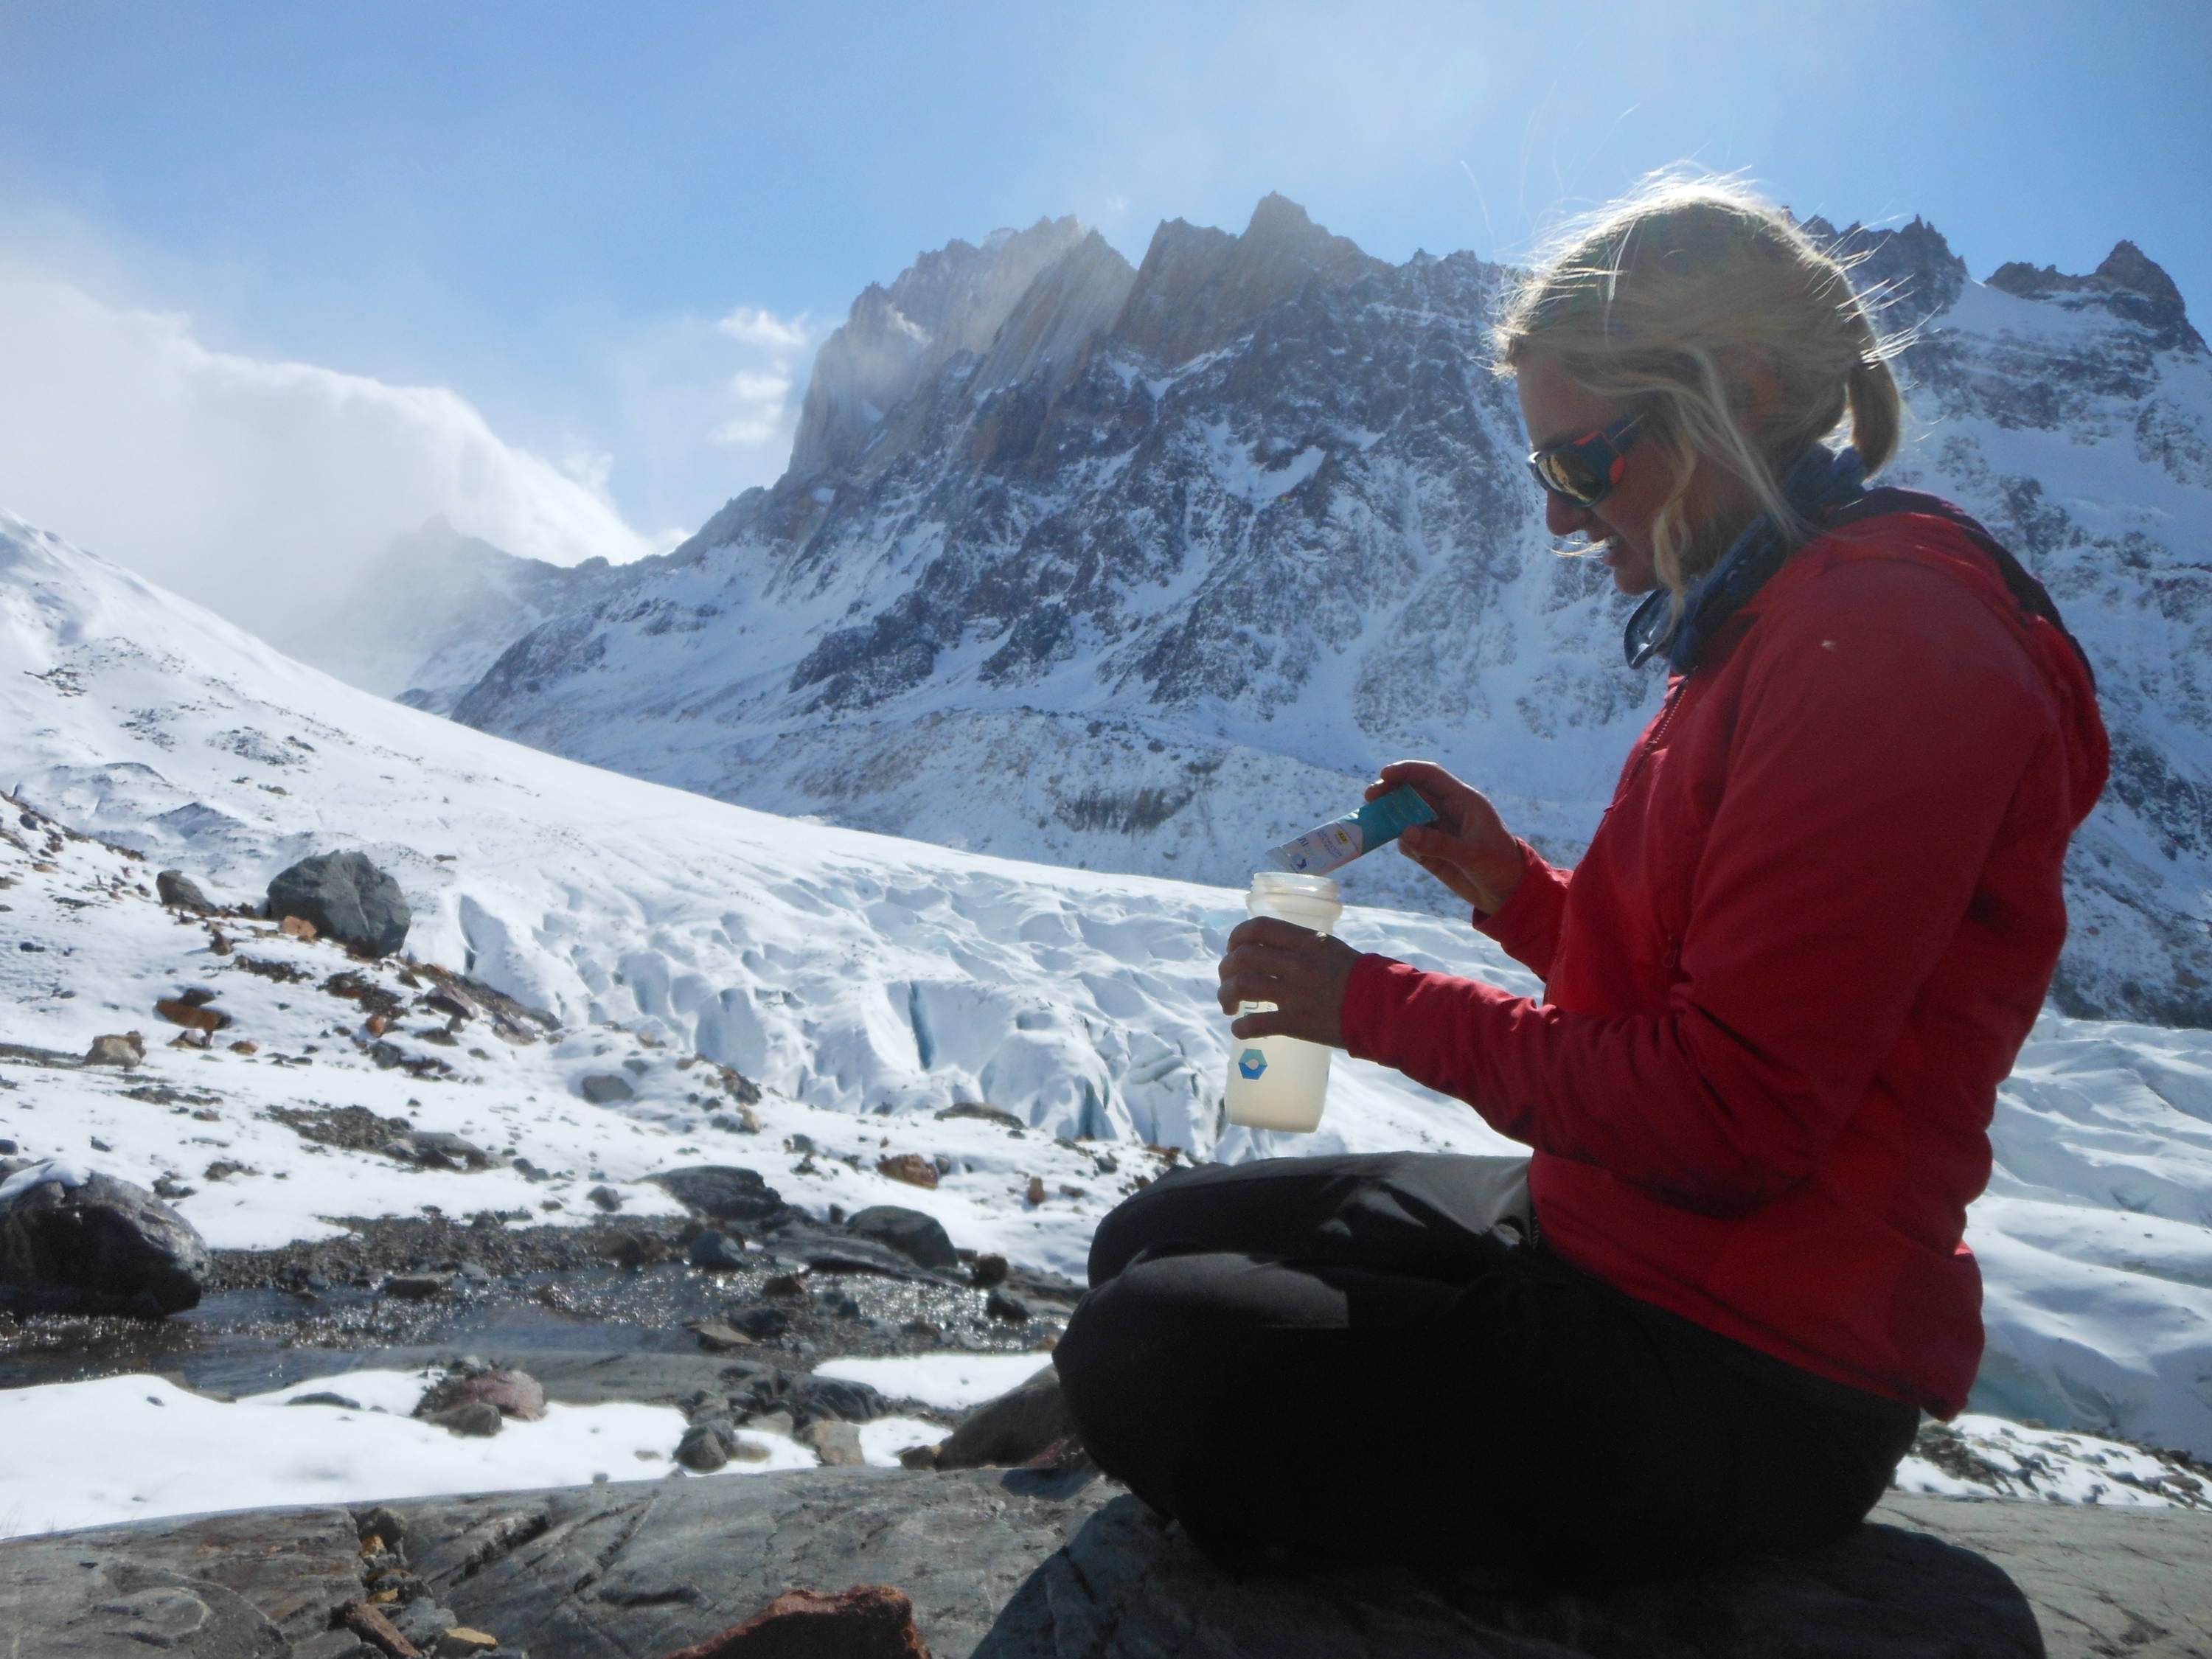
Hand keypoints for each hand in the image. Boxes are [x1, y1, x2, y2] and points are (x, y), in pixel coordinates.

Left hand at [1216, 918, 1362, 1047]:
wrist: (1385, 1009)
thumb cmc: (1363, 980)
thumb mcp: (1333, 950)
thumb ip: (1304, 948)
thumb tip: (1274, 952)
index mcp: (1307, 941)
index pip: (1258, 928)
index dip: (1237, 937)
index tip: (1233, 950)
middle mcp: (1298, 963)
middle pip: (1242, 957)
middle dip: (1226, 970)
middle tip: (1227, 983)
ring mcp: (1296, 993)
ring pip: (1242, 985)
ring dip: (1226, 996)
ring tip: (1229, 1006)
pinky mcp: (1297, 1022)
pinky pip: (1256, 1023)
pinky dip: (1241, 1028)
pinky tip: (1240, 1030)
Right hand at [1366, 760, 1524, 913]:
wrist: (1508, 894)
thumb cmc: (1499, 867)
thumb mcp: (1472, 856)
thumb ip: (1438, 845)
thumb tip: (1404, 833)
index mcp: (1464, 802)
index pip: (1431, 777)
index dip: (1407, 771)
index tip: (1384, 775)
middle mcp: (1449, 811)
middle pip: (1414, 793)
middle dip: (1391, 793)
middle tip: (1369, 798)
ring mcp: (1440, 831)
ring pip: (1408, 816)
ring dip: (1392, 818)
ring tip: (1374, 824)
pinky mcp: (1433, 850)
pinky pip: (1411, 841)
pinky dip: (1404, 843)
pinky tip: (1409, 852)